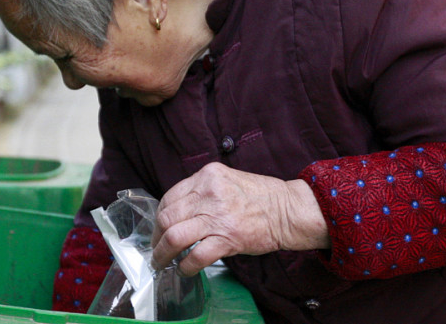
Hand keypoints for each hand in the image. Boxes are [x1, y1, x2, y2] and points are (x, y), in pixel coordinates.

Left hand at [151, 162, 329, 275]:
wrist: (288, 210)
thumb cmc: (261, 196)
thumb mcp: (227, 180)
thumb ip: (202, 191)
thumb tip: (179, 213)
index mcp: (207, 176)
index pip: (170, 197)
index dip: (160, 218)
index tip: (160, 229)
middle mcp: (209, 193)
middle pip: (167, 217)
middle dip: (156, 238)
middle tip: (157, 249)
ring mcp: (218, 216)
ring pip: (174, 237)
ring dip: (163, 254)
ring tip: (162, 263)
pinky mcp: (228, 238)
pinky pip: (196, 256)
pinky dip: (186, 266)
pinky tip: (185, 269)